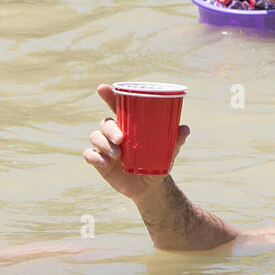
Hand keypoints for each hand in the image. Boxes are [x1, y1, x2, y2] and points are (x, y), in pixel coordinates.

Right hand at [83, 85, 189, 202]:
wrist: (150, 186)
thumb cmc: (159, 161)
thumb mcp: (168, 150)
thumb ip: (176, 140)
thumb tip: (185, 129)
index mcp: (128, 124)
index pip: (116, 106)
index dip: (108, 95)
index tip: (102, 88)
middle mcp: (114, 132)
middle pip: (105, 122)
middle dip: (109, 128)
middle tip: (121, 139)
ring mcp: (105, 147)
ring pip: (95, 137)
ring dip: (103, 144)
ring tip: (117, 155)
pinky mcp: (99, 162)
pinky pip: (89, 155)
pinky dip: (94, 157)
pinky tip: (103, 162)